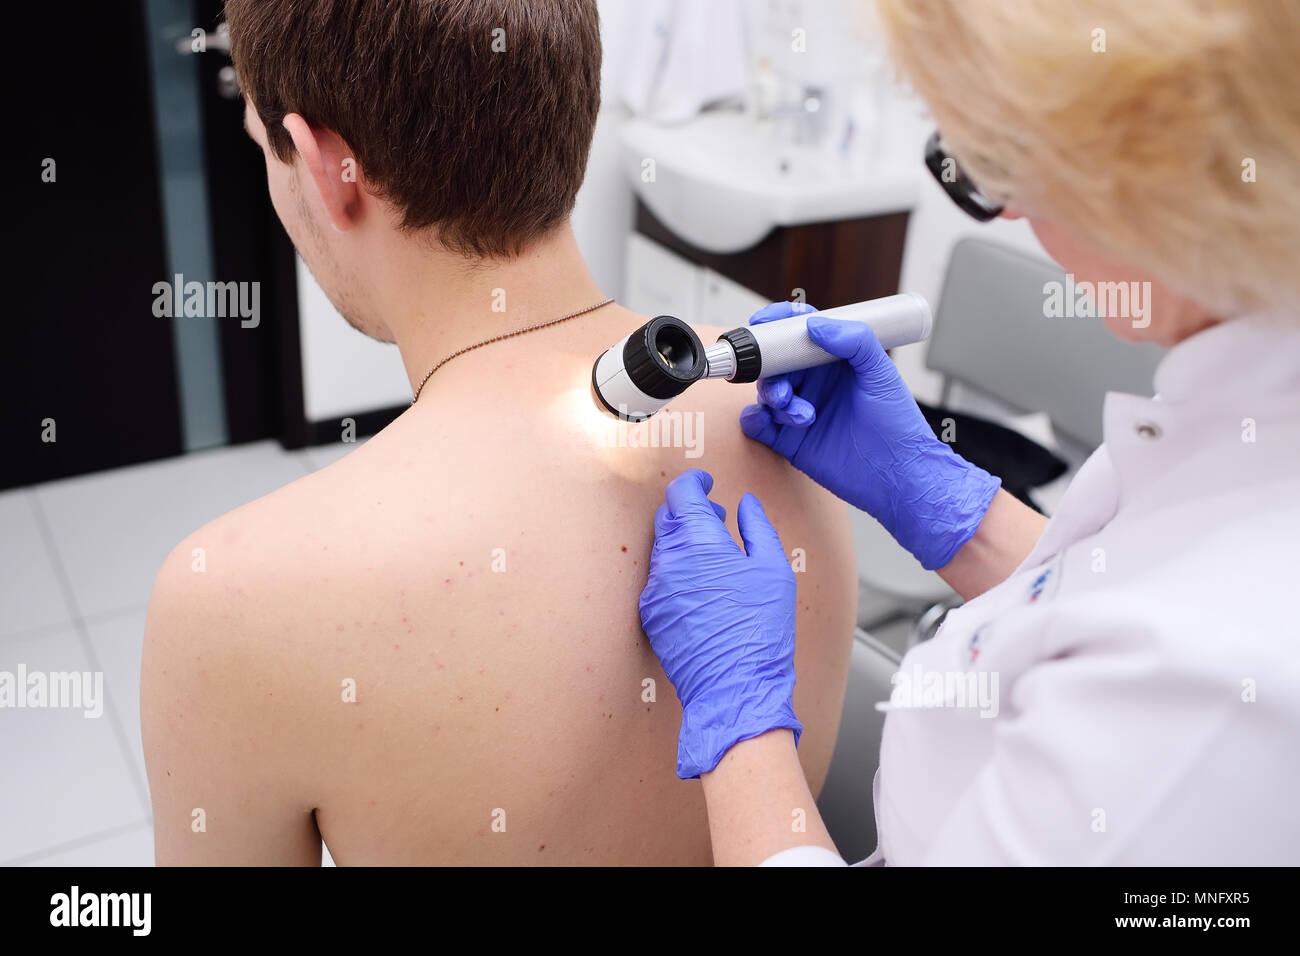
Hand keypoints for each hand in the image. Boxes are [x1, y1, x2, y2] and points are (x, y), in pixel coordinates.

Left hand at [638, 469, 801, 778]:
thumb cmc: (761, 630)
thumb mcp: (773, 570)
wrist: (735, 688)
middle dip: (689, 510)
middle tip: (716, 519)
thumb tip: (746, 505)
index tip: (707, 482)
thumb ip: (758, 528)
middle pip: (667, 517)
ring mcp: (655, 589)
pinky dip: (676, 571)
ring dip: (683, 542)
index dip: (694, 482)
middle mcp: (669, 562)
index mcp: (699, 544)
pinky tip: (701, 587)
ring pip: (662, 548)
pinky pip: (658, 579)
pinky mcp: (651, 614)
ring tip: (713, 556)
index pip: (681, 494)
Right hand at [739, 301, 1000, 570]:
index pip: (800, 333)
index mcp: (835, 362)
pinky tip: (764, 421)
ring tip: (798, 413)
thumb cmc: (898, 426)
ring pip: (767, 393)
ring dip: (772, 397)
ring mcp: (800, 411)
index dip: (779, 323)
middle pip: (776, 363)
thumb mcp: (881, 375)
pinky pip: (759, 425)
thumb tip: (815, 324)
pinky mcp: (790, 441)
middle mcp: (815, 383)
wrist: (898, 477)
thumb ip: (854, 342)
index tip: (764, 322)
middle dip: (771, 369)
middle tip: (784, 388)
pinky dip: (753, 420)